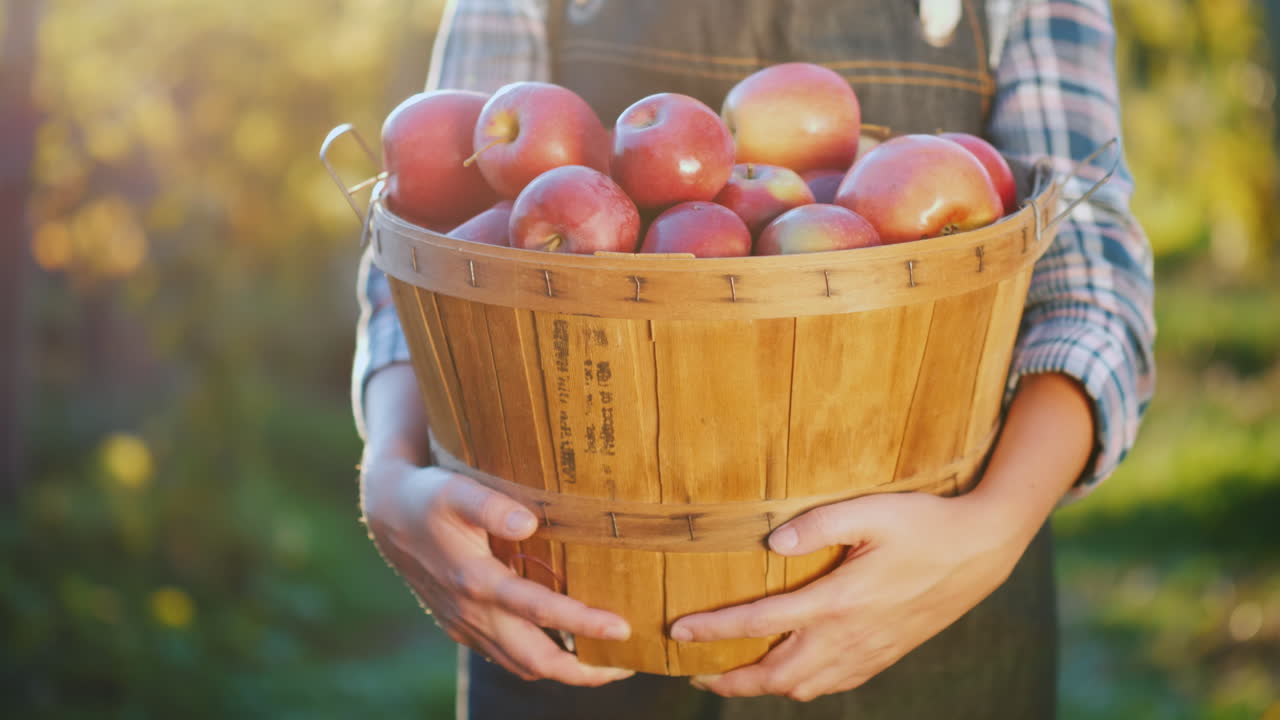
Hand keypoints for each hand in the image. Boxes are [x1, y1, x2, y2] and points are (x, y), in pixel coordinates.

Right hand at [359, 454, 634, 685]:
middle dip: (584, 670)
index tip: (623, 628)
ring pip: (521, 665)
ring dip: (566, 671)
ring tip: (608, 663)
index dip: (582, 624)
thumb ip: (491, 505)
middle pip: (535, 660)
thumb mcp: (455, 489)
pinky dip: (540, 660)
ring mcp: (465, 625)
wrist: (387, 514)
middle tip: (628, 665)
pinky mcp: (462, 626)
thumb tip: (530, 522)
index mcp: (475, 580)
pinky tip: (567, 649)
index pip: (538, 611)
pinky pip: (506, 656)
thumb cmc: (429, 496)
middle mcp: (471, 612)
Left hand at [670, 372, 1094, 700]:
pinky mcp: (883, 654)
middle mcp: (849, 636)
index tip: (678, 633)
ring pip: (803, 687)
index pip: (762, 623)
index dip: (715, 630)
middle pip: (775, 675)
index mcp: (839, 601)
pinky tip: (787, 675)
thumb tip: (771, 541)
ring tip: (728, 678)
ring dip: (761, 687)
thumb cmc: (925, 523)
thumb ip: (818, 524)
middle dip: (729, 678)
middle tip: (693, 671)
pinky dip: (799, 686)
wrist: (982, 550)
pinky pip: (832, 685)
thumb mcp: (872, 510)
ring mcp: (868, 651)